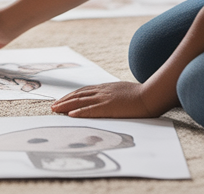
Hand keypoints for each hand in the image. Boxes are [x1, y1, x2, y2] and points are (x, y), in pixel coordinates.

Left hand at [50, 80, 171, 118]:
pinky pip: (90, 110)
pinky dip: (79, 112)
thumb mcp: (124, 91)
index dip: (71, 95)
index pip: (84, 91)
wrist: (150, 95)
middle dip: (64, 100)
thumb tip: (111, 99)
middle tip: (53, 106)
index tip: (62, 100)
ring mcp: (104, 98)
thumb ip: (115, 94)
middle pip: (78, 95)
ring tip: (55, 109)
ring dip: (65, 105)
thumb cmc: (141, 94)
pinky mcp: (108, 107)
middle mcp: (102, 91)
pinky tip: (70, 115)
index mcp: (106, 88)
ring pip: (80, 101)